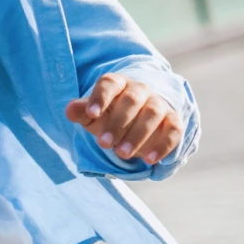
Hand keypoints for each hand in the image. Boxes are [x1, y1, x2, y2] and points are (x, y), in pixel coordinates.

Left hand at [64, 73, 182, 164]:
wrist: (134, 125)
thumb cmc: (108, 117)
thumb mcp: (92, 116)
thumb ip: (81, 112)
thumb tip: (70, 109)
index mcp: (118, 84)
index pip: (109, 83)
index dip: (100, 97)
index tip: (90, 115)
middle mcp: (140, 90)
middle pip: (131, 100)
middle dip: (117, 122)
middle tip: (103, 144)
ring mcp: (159, 104)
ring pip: (152, 113)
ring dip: (137, 135)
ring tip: (122, 154)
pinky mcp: (173, 120)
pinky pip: (173, 130)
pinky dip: (163, 145)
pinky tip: (149, 160)